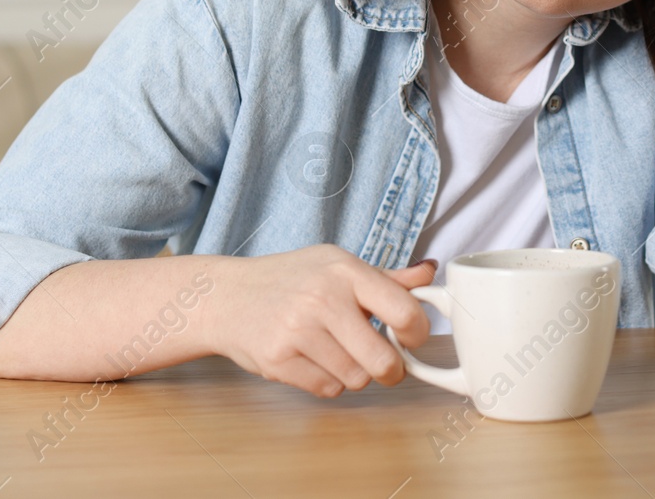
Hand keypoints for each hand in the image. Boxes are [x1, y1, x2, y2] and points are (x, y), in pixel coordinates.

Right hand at [203, 245, 436, 397]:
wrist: (226, 296)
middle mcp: (323, 298)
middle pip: (383, 360)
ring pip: (356, 379)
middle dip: (391, 370)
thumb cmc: (290, 279)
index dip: (418, 333)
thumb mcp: (336, 265)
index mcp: (345, 270)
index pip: (404, 310)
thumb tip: (429, 274)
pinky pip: (327, 390)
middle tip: (384, 365)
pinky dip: (327, 383)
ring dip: (354, 374)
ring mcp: (298, 330)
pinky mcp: (278, 360)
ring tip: (335, 352)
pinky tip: (313, 360)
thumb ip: (385, 277)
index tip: (411, 338)